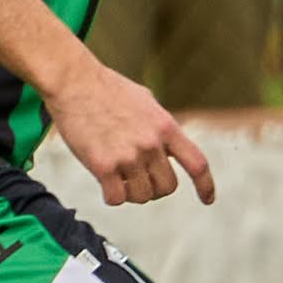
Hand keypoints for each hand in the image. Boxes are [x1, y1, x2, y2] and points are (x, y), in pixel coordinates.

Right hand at [49, 58, 217, 206]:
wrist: (75, 82)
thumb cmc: (107, 89)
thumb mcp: (146, 101)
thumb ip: (161, 126)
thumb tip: (169, 146)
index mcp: (166, 127)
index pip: (197, 163)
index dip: (205, 185)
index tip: (208, 200)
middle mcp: (151, 144)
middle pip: (167, 187)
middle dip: (155, 187)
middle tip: (138, 178)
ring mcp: (128, 156)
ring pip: (142, 196)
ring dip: (131, 192)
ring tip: (118, 176)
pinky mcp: (103, 166)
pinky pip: (116, 198)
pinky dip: (111, 195)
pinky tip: (105, 182)